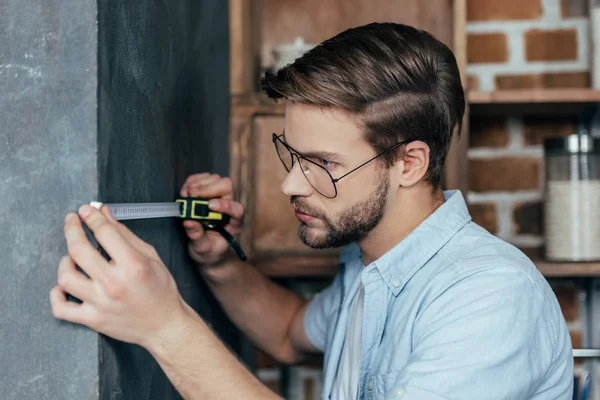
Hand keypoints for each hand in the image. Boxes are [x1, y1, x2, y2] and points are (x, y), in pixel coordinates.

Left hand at [50, 204, 187, 347]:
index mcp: (133, 265)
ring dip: (65, 261)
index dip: (92, 216)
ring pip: (66, 277)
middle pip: (79, 250)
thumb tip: (105, 214)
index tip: (86, 210)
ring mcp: (100, 303)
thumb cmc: (161, 291)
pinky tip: (65, 285)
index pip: (104, 232)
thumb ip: (125, 235)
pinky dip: (57, 294)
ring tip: (73, 258)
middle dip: (72, 229)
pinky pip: (61, 308)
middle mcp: (114, 283)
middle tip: (72, 221)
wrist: (164, 325)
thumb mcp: (151, 256)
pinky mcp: (92, 319)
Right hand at [180, 173, 244, 265]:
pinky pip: (203, 178)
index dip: (226, 205)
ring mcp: (219, 196)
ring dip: (198, 184)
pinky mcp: (208, 191)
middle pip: (227, 186)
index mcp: (234, 222)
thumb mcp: (202, 249)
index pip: (237, 209)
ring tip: (185, 196)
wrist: (206, 249)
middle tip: (191, 195)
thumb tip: (189, 222)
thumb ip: (197, 237)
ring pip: (215, 179)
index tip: (210, 206)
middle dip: (208, 189)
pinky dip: (192, 182)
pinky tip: (184, 192)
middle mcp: (229, 206)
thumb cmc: (209, 251)